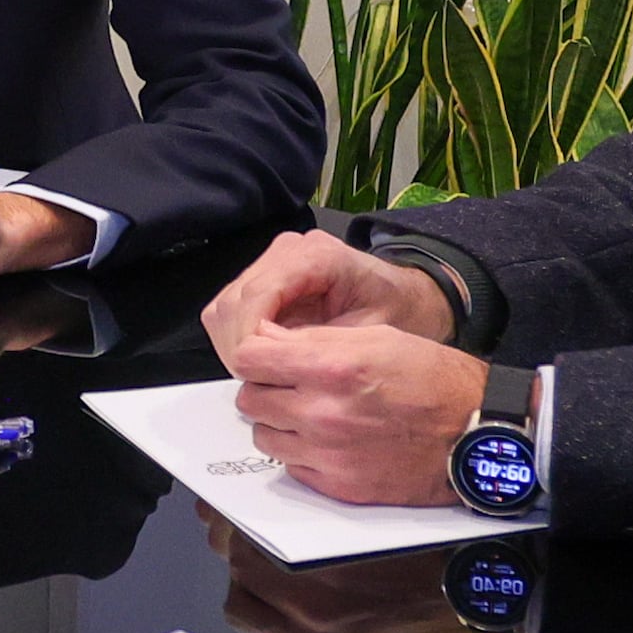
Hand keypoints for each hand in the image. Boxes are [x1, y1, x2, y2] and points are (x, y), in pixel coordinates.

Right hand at [201, 230, 454, 361]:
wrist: (408, 298)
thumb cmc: (398, 314)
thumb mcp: (368, 336)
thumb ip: (318, 347)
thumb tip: (272, 368)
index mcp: (317, 256)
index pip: (258, 295)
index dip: (249, 337)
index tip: (256, 372)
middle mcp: (289, 251)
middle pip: (233, 302)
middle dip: (239, 346)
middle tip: (259, 381)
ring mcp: (274, 262)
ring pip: (224, 308)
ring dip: (235, 345)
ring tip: (262, 374)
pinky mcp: (267, 278)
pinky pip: (233, 312)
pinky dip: (239, 340)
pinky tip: (264, 360)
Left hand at [207, 517, 460, 632]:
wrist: (454, 586)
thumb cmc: (413, 545)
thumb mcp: (358, 516)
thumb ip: (308, 516)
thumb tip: (263, 505)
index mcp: (323, 568)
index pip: (248, 543)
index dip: (232, 522)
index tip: (227, 508)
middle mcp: (313, 608)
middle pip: (239, 569)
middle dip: (230, 543)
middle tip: (229, 526)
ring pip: (240, 603)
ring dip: (239, 577)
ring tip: (250, 560)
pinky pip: (259, 628)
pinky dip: (253, 607)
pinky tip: (265, 591)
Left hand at [222, 318, 484, 505]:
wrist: (473, 433)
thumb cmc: (434, 380)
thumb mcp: (377, 337)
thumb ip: (317, 340)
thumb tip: (271, 343)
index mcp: (331, 367)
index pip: (249, 359)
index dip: (256, 354)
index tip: (267, 355)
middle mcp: (321, 412)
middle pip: (250, 399)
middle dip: (265, 388)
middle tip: (290, 384)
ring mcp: (326, 453)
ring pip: (264, 436)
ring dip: (278, 422)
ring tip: (309, 413)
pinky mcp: (336, 485)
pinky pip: (290, 466)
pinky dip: (300, 452)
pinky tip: (327, 440)